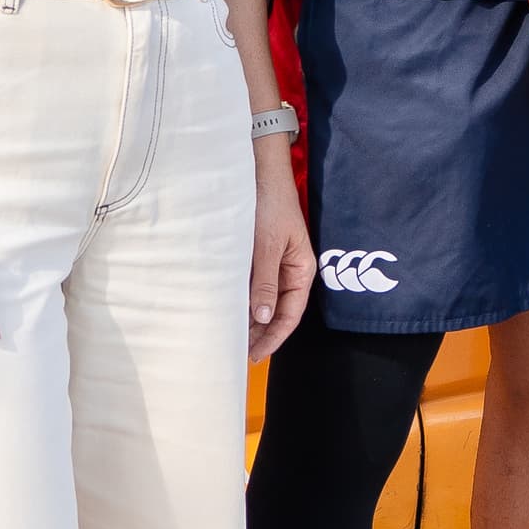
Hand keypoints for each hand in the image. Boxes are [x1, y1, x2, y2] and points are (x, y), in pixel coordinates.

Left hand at [249, 153, 314, 359]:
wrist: (258, 173)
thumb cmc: (271, 204)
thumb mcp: (268, 245)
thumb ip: (266, 281)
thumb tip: (262, 315)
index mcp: (301, 271)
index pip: (290, 314)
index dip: (273, 337)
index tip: (255, 354)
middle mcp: (288, 272)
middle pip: (276, 312)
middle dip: (260, 333)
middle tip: (238, 352)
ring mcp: (272, 265)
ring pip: (261, 300)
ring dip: (248, 319)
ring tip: (230, 337)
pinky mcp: (256, 257)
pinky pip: (250, 285)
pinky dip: (240, 300)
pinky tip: (226, 311)